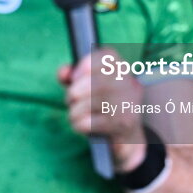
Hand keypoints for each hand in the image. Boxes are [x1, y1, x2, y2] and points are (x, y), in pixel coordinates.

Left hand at [59, 48, 146, 172]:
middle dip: (73, 93)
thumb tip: (63, 73)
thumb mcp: (88, 87)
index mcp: (122, 68)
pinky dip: (78, 125)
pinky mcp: (122, 124)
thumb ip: (73, 75)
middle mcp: (128, 83)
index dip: (85, 64)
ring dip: (74, 112)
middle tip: (71, 101)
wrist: (126, 136)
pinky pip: (88, 122)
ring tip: (76, 115)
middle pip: (92, 81)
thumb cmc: (103, 106)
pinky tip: (83, 126)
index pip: (106, 55)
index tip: (74, 77)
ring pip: (86, 103)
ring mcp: (126, 103)